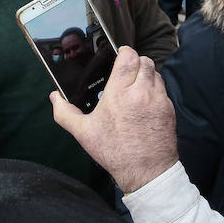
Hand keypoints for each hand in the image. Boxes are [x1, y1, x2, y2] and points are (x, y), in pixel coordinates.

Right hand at [49, 47, 177, 193]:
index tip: (119, 55)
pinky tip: (144, 102)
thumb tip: (54, 97)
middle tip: (126, 71)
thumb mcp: (83, 133)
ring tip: (135, 86)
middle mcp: (141, 92)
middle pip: (145, 61)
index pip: (128, 57)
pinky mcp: (169, 109)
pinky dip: (154, 90)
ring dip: (146, 75)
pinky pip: (163, 90)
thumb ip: (65, 112)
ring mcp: (159, 100)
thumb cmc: (113, 151)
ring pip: (155, 74)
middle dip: (135, 62)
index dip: (124, 52)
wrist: (146, 171)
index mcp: (119, 93)